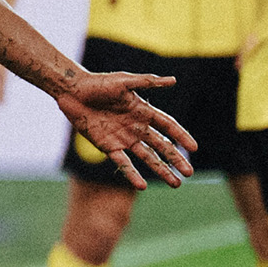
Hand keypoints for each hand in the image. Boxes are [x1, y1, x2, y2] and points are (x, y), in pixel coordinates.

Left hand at [54, 69, 193, 187]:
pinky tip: (143, 186)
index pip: (167, 126)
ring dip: (161, 170)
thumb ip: (148, 82)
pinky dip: (133, 174)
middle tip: (189, 173)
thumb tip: (174, 80)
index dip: (181, 136)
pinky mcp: (108, 146)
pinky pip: (123, 163)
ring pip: (147, 158)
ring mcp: (123, 138)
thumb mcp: (123, 81)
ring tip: (176, 184)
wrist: (73, 92)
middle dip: (176, 159)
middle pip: (161, 146)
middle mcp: (136, 127)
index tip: (194, 148)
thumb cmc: (98, 83)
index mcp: (143, 111)